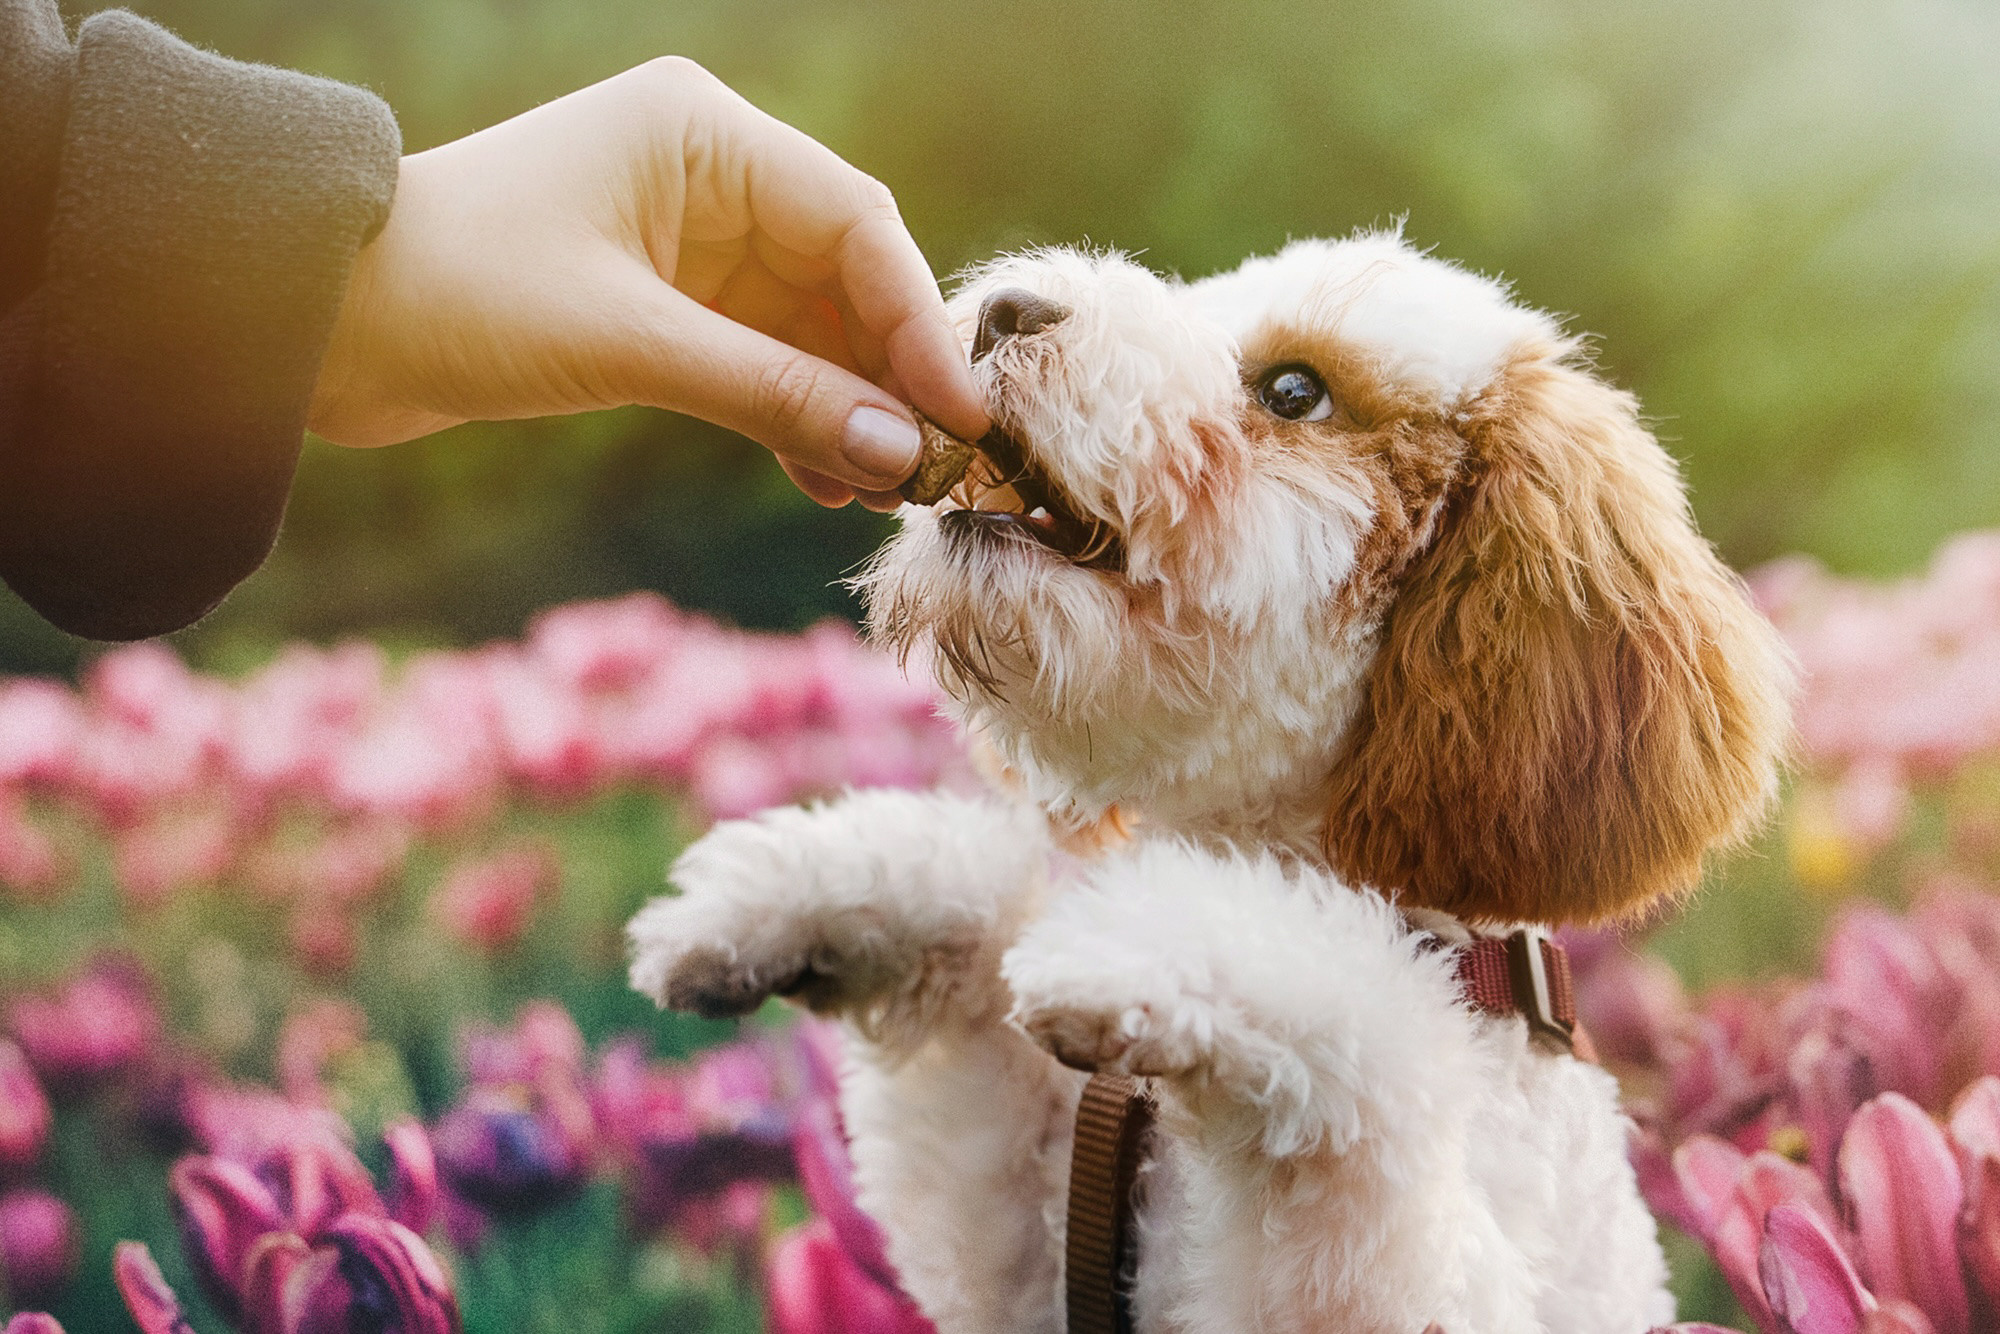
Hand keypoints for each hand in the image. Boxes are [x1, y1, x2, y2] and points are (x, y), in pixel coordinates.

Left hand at [307, 56, 986, 507]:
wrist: (319, 320)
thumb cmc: (460, 292)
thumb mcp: (630, 343)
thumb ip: (774, 394)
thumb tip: (901, 453)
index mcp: (705, 135)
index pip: (855, 224)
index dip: (918, 323)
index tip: (962, 415)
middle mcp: (708, 176)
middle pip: (846, 277)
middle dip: (890, 374)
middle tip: (935, 468)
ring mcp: (686, 242)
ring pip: (808, 329)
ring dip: (845, 409)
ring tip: (880, 492)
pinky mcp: (659, 305)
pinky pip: (758, 361)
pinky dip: (792, 417)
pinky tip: (823, 480)